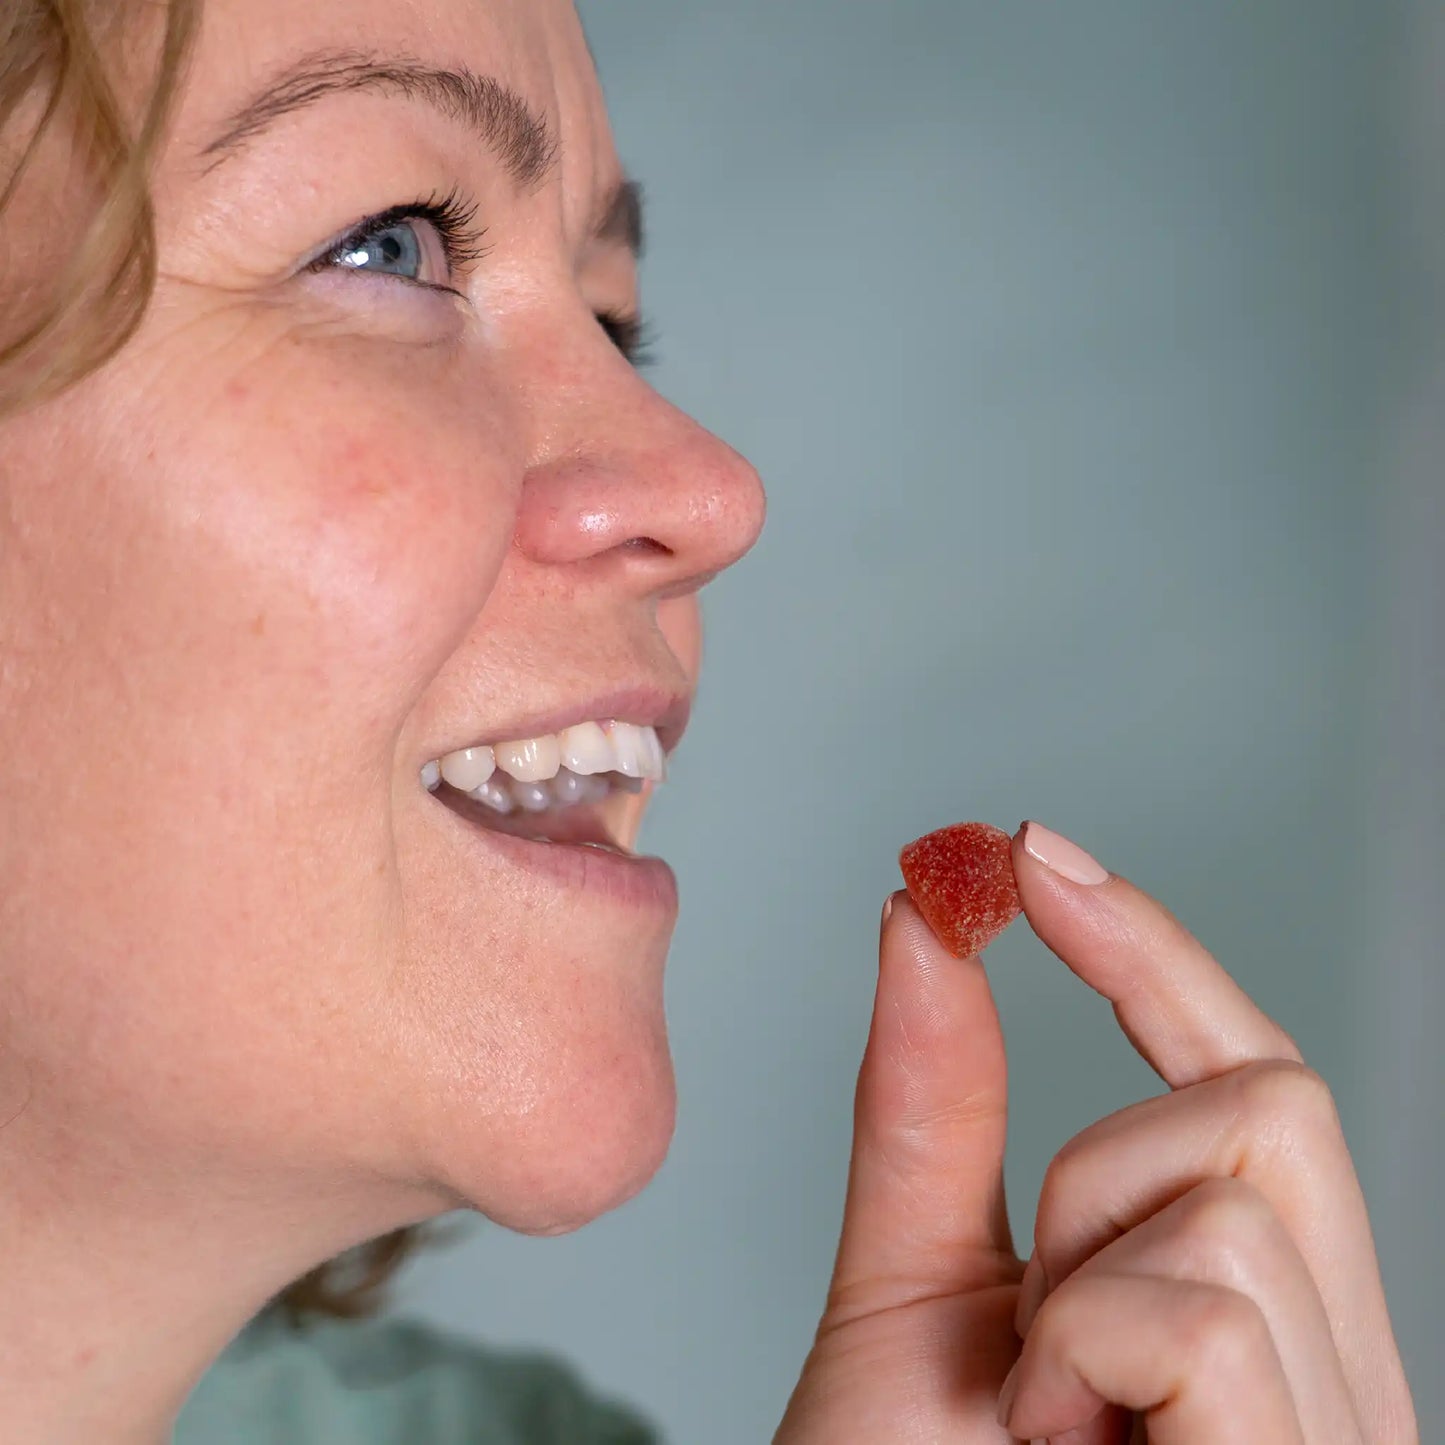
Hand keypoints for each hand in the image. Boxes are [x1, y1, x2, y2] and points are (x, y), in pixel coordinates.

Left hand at [774, 822, 1416, 1442]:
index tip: (1034, 849)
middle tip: (1037, 1317)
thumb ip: (931, 1113)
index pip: (1249, 1079)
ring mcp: (1343, 1426)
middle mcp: (1334, 1366)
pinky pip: (1202, 1307)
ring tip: (1049, 1426)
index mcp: (1250, 1318)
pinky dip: (1092, 1353)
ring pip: (1234, 1180)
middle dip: (1107, 1158)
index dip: (1154, 946)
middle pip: (1271, 1096)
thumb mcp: (910, 1301)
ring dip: (1081, 1279)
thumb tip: (923, 916)